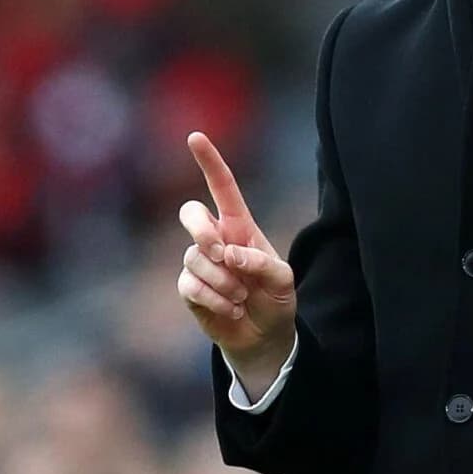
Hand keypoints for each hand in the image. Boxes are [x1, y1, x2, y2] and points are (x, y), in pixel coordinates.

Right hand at [176, 132, 297, 383]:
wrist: (264, 336)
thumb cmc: (276, 299)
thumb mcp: (283, 279)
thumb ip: (261, 262)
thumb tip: (228, 255)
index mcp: (240, 226)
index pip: (222, 187)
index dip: (209, 162)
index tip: (195, 137)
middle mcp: (216, 239)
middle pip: (191, 213)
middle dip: (202, 229)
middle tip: (222, 254)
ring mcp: (200, 263)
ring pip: (194, 256)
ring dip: (223, 280)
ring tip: (242, 298)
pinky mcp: (189, 288)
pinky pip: (189, 284)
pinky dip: (215, 299)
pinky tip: (232, 310)